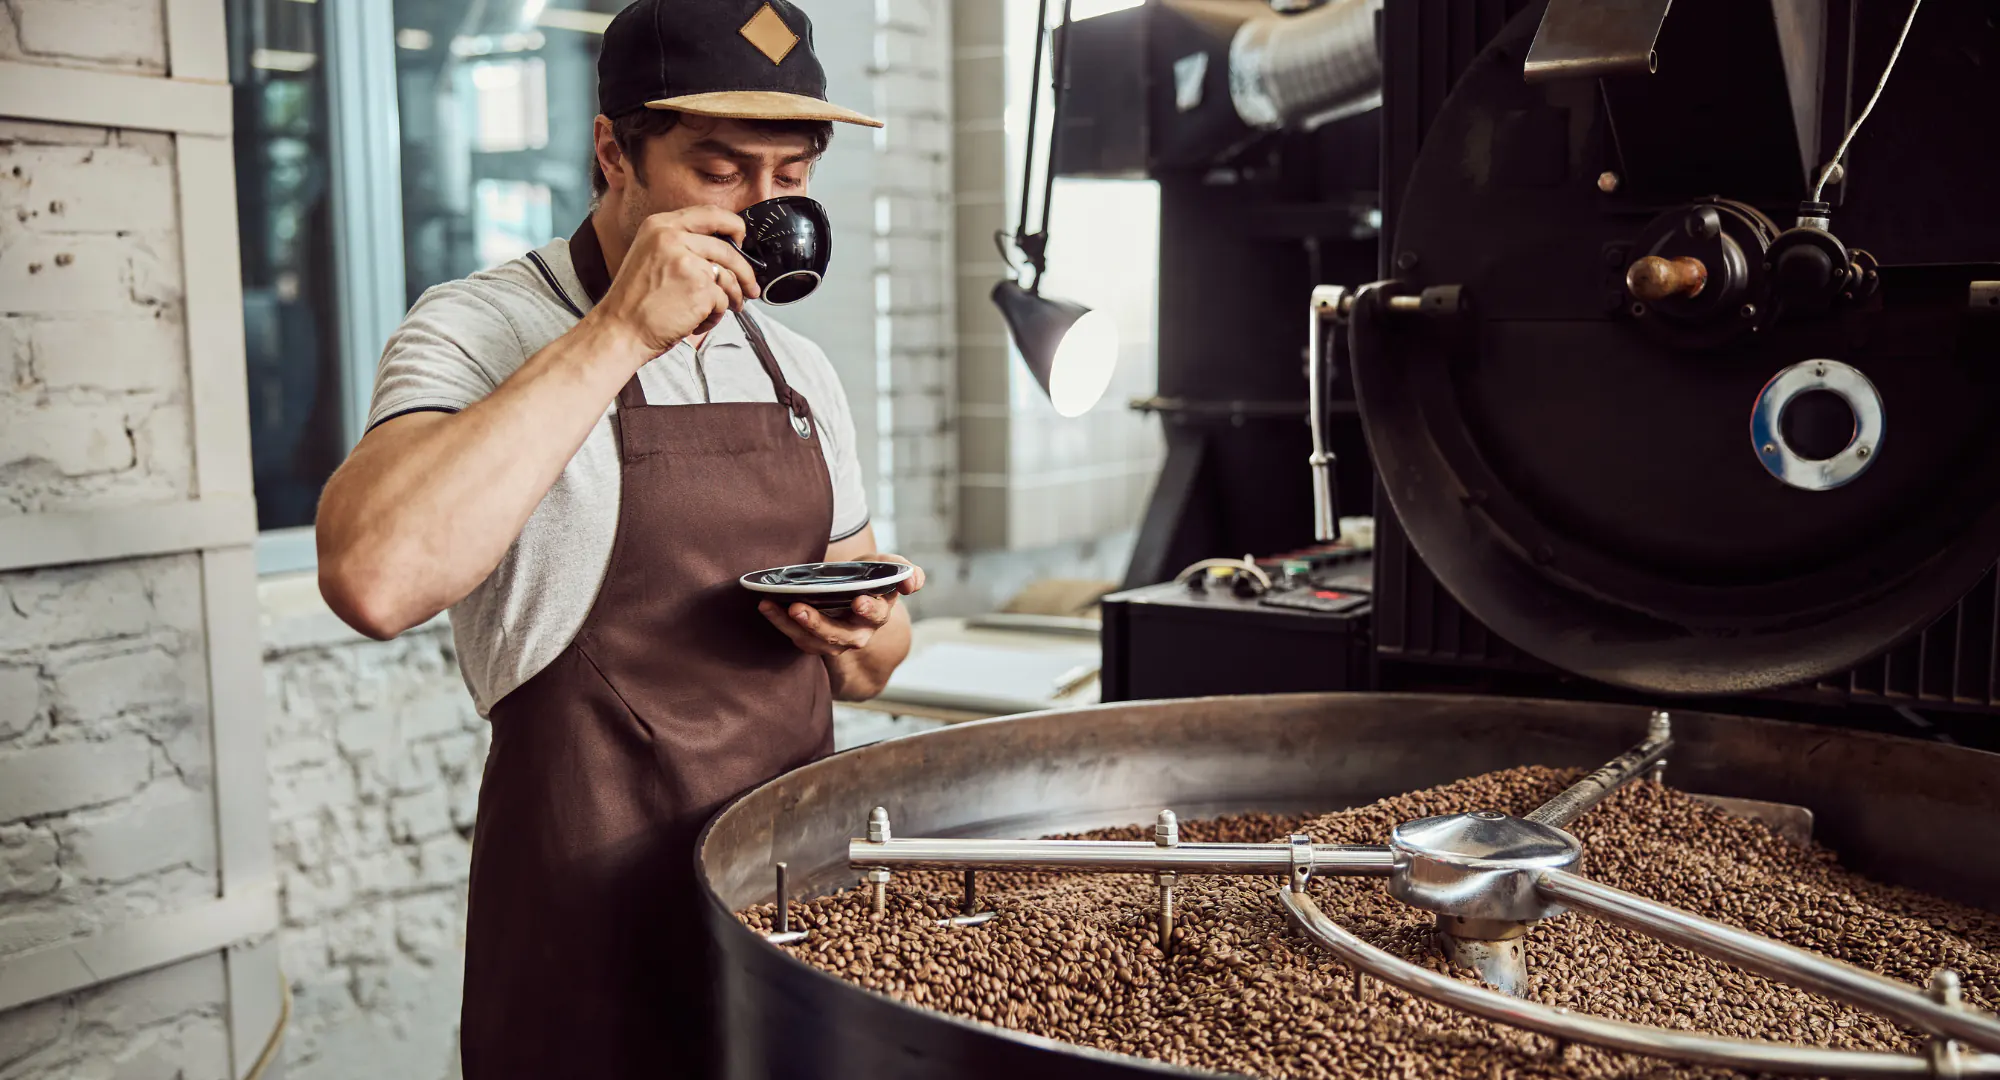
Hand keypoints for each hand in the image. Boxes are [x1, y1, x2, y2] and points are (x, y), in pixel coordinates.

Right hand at [588, 206, 761, 357]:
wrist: (619, 331)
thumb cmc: (633, 303)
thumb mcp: (650, 256)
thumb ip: (681, 245)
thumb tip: (723, 251)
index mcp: (660, 226)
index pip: (711, 214)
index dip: (734, 225)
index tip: (742, 239)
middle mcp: (673, 238)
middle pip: (728, 248)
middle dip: (745, 272)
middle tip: (750, 288)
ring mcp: (687, 262)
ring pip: (729, 277)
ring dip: (732, 297)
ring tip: (723, 309)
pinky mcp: (700, 288)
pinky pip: (723, 300)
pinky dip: (715, 316)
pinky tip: (697, 322)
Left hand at [757, 554, 925, 656]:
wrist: (851, 586)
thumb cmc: (870, 574)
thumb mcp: (888, 567)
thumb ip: (903, 570)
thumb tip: (914, 580)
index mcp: (878, 614)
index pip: (877, 614)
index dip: (869, 610)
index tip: (858, 601)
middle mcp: (858, 633)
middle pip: (840, 636)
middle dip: (819, 625)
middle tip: (799, 609)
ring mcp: (835, 640)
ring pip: (815, 641)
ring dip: (793, 626)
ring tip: (773, 607)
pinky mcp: (814, 641)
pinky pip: (798, 638)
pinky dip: (780, 624)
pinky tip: (767, 606)